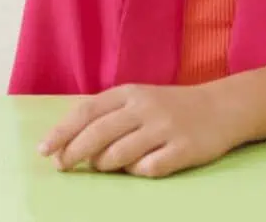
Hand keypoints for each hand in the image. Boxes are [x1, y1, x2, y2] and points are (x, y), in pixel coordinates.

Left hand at [38, 83, 233, 178]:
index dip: (63, 131)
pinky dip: (138, 172)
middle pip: (98, 133)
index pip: (87, 111)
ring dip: (106, 165)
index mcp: (130, 93)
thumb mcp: (139, 100)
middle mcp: (145, 107)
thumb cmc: (171, 107)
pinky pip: (149, 169)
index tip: (44, 150)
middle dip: (74, 152)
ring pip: (119, 155)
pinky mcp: (183, 149)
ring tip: (107, 166)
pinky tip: (140, 168)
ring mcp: (165, 128)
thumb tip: (72, 144)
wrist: (221, 107)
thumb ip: (109, 116)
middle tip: (61, 166)